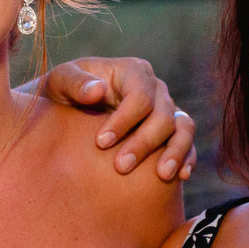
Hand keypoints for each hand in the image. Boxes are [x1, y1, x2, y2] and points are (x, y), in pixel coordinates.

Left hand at [39, 57, 195, 180]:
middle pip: (162, 115)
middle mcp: (155, 88)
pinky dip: (187, 157)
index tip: (101, 143)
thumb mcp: (61, 81)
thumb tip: (97, 90)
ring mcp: (166, 109)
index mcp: (132, 71)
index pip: (139, 96)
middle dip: (143, 143)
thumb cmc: (63, 91)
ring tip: (162, 175)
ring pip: (183, 127)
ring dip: (175, 152)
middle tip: (121, 167)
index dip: (124, 120)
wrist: (67, 110)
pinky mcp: (170, 131)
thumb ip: (74, 82)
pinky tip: (180, 176)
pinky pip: (187, 143)